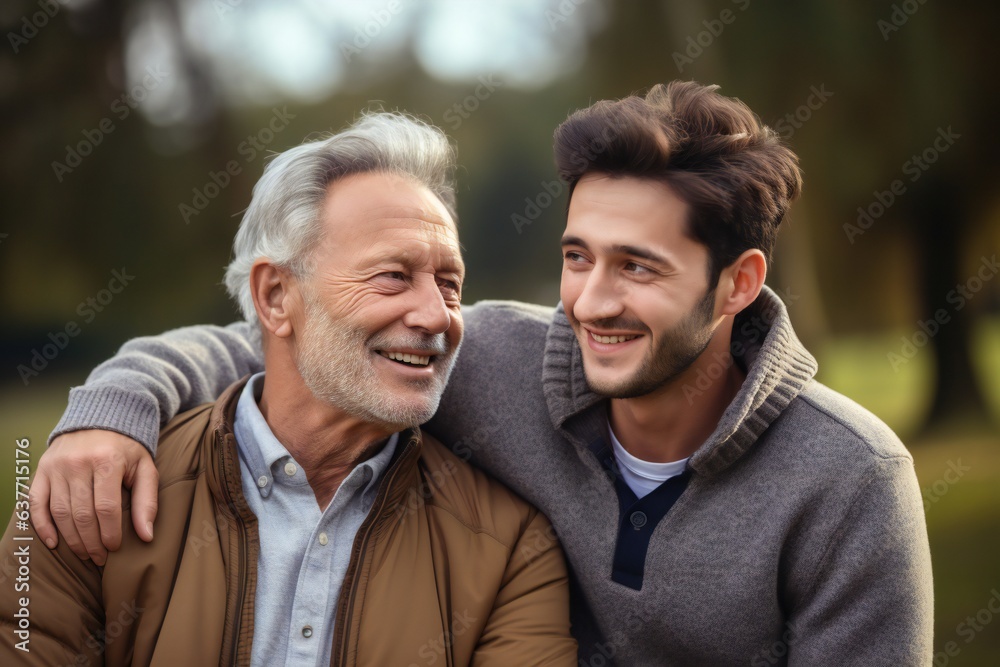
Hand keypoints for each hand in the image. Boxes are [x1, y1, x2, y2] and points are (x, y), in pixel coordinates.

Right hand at [28, 430, 157, 565]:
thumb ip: (146, 501)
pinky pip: (36, 502)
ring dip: (71, 539)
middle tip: (99, 558)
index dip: (110, 533)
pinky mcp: (42, 469)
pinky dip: (42, 525)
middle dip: (91, 542)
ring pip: (60, 512)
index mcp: (107, 460)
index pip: (106, 508)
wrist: (102, 418)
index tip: (114, 548)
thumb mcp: (145, 469)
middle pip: (82, 514)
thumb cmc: (127, 449)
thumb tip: (147, 536)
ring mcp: (57, 466)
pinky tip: (53, 543)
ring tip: (84, 553)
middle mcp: (78, 463)